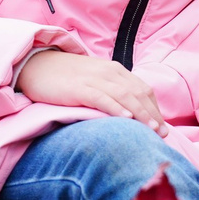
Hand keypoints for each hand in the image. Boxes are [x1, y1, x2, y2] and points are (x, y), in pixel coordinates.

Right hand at [15, 48, 166, 130]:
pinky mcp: (79, 88)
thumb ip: (110, 90)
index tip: (162, 126)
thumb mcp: (93, 80)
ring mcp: (94, 79)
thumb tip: (127, 112)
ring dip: (141, 113)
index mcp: (115, 70)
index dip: (154, 108)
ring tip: (152, 130)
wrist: (36, 65)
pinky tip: (126, 119)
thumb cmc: (65, 77)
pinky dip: (116, 108)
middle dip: (153, 114)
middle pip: (138, 93)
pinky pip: (102, 98)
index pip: (142, 89)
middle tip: (163, 134)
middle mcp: (109, 72)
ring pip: (125, 96)